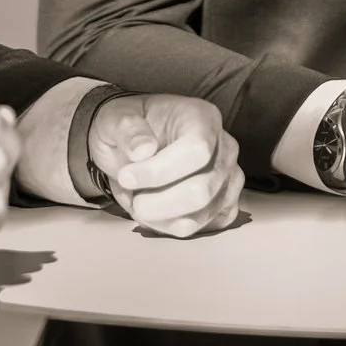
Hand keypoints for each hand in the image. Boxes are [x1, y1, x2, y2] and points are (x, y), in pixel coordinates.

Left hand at [89, 93, 242, 236]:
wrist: (135, 147)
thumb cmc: (129, 130)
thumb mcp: (116, 118)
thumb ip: (127, 129)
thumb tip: (143, 150)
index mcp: (202, 118)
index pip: (196, 150)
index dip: (159, 171)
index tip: (126, 177)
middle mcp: (224, 148)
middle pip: (201, 190)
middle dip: (157, 203)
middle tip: (131, 196)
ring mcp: (229, 178)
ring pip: (201, 215)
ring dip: (160, 217)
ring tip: (140, 200)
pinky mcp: (224, 204)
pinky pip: (203, 227)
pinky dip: (172, 226)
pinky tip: (155, 213)